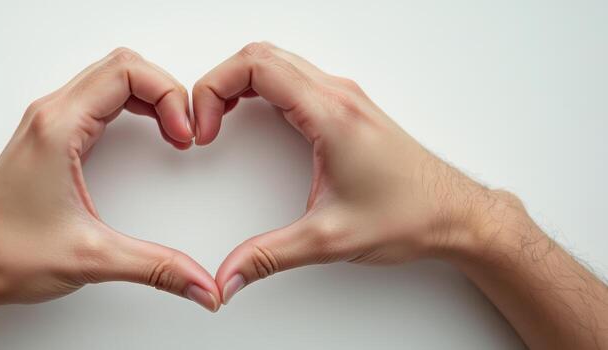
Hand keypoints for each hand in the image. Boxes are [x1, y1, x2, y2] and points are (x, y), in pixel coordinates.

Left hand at [0, 48, 219, 310]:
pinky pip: (95, 98)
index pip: (126, 73)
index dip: (169, 95)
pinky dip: (129, 104)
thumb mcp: (92, 259)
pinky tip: (145, 130)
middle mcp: (49, 116)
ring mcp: (46, 123)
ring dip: (148, 95)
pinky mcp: (47, 137)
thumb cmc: (6, 255)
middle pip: (121, 66)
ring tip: (172, 130)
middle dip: (165, 90)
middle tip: (184, 129)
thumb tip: (201, 282)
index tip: (184, 133)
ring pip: (108, 78)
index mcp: (57, 128)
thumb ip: (156, 267)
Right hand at [194, 42, 498, 302]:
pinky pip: (293, 76)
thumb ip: (270, 257)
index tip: (203, 126)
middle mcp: (337, 95)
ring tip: (218, 118)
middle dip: (219, 82)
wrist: (456, 215)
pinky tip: (252, 114)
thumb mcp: (330, 240)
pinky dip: (260, 87)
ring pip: (276, 61)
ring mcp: (343, 98)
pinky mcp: (346, 108)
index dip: (214, 88)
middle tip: (203, 121)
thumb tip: (228, 275)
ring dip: (239, 82)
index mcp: (330, 114)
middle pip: (260, 55)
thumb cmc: (410, 216)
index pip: (256, 65)